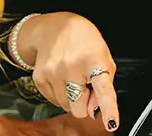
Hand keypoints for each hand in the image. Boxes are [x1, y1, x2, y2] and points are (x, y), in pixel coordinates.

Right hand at [17, 12, 118, 131]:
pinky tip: (62, 77)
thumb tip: (95, 109)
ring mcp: (54, 73)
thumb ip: (105, 84)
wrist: (54, 27)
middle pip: (80, 108)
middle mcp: (72, 68)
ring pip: (66, 107)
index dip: (109, 108)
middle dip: (84, 104)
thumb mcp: (103, 55)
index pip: (103, 89)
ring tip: (72, 78)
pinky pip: (53, 101)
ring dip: (72, 99)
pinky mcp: (40, 78)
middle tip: (85, 87)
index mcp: (94, 61)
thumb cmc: (83, 40)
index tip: (111, 123)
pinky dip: (60, 95)